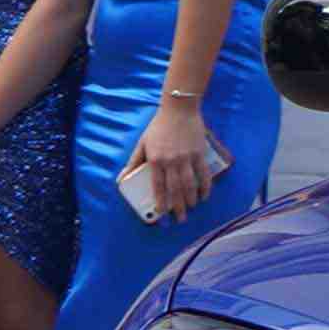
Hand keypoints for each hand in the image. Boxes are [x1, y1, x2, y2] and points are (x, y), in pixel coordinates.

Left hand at [134, 104, 220, 222]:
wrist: (179, 110)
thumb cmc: (158, 127)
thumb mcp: (142, 143)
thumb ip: (134, 162)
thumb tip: (122, 178)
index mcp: (155, 160)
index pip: (158, 186)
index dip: (160, 201)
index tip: (162, 213)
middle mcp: (171, 161)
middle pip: (176, 189)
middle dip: (178, 206)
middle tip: (180, 219)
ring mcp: (187, 158)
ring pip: (190, 184)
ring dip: (191, 199)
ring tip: (192, 208)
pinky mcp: (199, 154)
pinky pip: (204, 174)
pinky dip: (205, 187)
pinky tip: (204, 195)